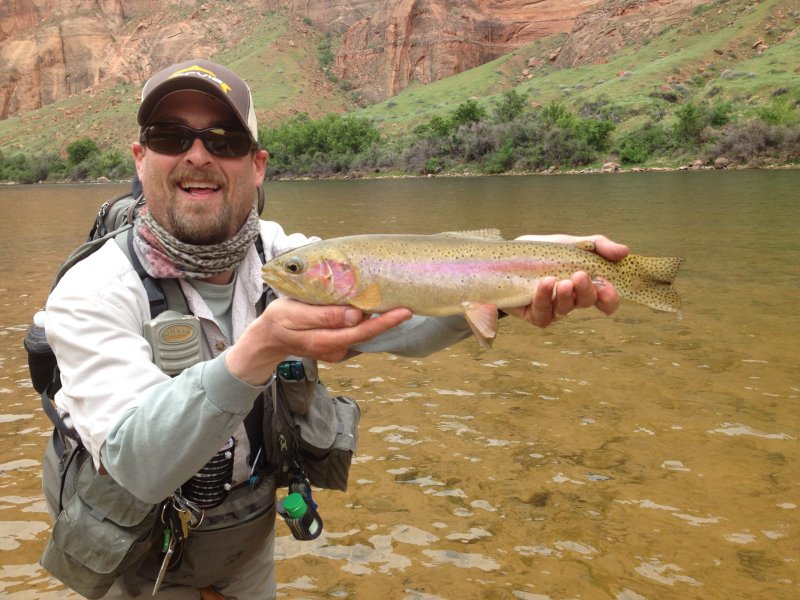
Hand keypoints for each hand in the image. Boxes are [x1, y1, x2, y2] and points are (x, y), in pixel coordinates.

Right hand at [226, 298, 411, 384]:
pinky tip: (375, 308)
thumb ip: (324, 316)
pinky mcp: (338, 345)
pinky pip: (356, 333)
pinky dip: (367, 322)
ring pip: (363, 334)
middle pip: (368, 334)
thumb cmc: (279, 321)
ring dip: (379, 320)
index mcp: (326, 342)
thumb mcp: (295, 314)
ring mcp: (338, 350)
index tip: (404, 311)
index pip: (362, 332)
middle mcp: (336, 349)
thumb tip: (355, 315)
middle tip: (409, 303)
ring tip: (396, 301)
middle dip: (389, 321)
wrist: (268, 339)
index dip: (384, 322)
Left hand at [507, 234, 628, 327]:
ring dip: (565, 296)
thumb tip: (624, 251)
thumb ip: (597, 245)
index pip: (605, 300)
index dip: (610, 298)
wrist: (506, 256)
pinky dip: (544, 298)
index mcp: (584, 285)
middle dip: (586, 291)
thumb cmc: (542, 252)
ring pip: (564, 310)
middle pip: (586, 302)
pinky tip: (544, 283)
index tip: (608, 287)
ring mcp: (552, 309)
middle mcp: (570, 300)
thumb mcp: (570, 243)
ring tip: (561, 282)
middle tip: (579, 276)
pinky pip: (542, 314)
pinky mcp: (533, 314)